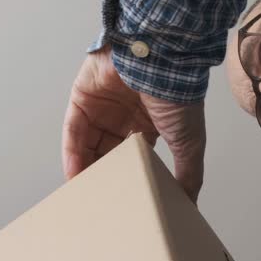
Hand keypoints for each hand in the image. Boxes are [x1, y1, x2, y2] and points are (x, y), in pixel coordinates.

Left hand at [62, 46, 206, 201]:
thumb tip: (189, 203)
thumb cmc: (179, 93)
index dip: (122, 175)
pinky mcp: (83, 96)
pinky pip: (73, 129)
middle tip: (95, 200)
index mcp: (148, 122)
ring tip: (81, 193)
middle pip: (104, 150)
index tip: (119, 199)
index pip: (129, 154)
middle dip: (100, 174)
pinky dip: (72, 151)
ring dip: (83, 167)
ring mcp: (101, 104)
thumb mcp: (188, 142)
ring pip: (87, 142)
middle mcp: (123, 112)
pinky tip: (73, 174)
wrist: (163, 58)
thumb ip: (188, 173)